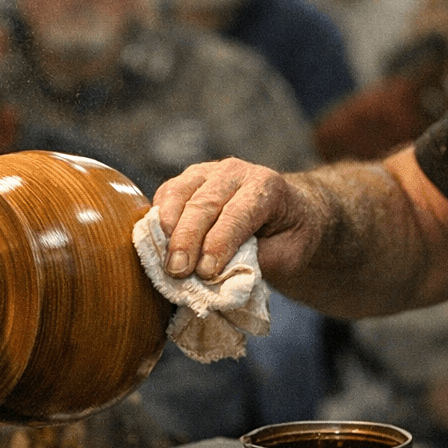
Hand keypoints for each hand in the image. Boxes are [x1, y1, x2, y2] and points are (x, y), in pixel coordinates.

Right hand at [152, 157, 321, 282]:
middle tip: (177, 272)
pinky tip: (159, 245)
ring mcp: (209, 171)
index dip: (219, 243)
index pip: (238, 214)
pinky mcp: (188, 179)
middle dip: (188, 240)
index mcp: (267, 187)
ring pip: (179, 194)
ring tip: (165, 263)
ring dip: (168, 230)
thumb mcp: (289, 255)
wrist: (286, 211)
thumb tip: (221, 277)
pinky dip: (158, 220)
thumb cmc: (287, 237)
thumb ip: (258, 262)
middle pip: (204, 204)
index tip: (205, 272)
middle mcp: (236, 172)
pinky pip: (166, 194)